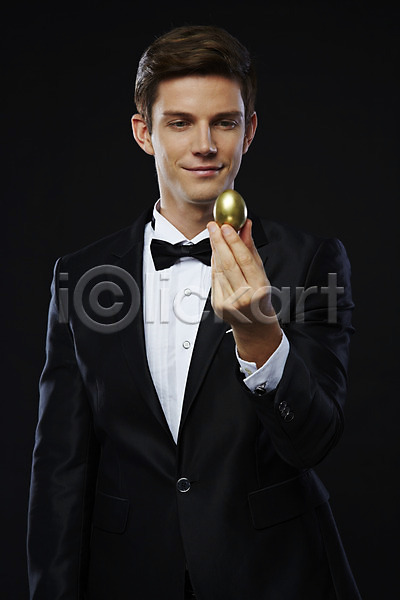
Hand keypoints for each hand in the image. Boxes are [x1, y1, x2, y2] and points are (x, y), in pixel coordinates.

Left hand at [207, 219, 281, 367]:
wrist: (253, 325)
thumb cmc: (260, 297)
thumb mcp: (261, 273)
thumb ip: (251, 250)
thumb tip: (246, 226)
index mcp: (259, 289)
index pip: (244, 260)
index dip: (234, 241)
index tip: (227, 226)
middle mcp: (244, 297)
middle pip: (228, 264)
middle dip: (219, 242)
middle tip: (214, 226)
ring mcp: (229, 303)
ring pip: (219, 270)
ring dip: (215, 250)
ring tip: (215, 235)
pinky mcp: (218, 305)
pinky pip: (214, 279)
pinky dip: (214, 264)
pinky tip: (216, 253)